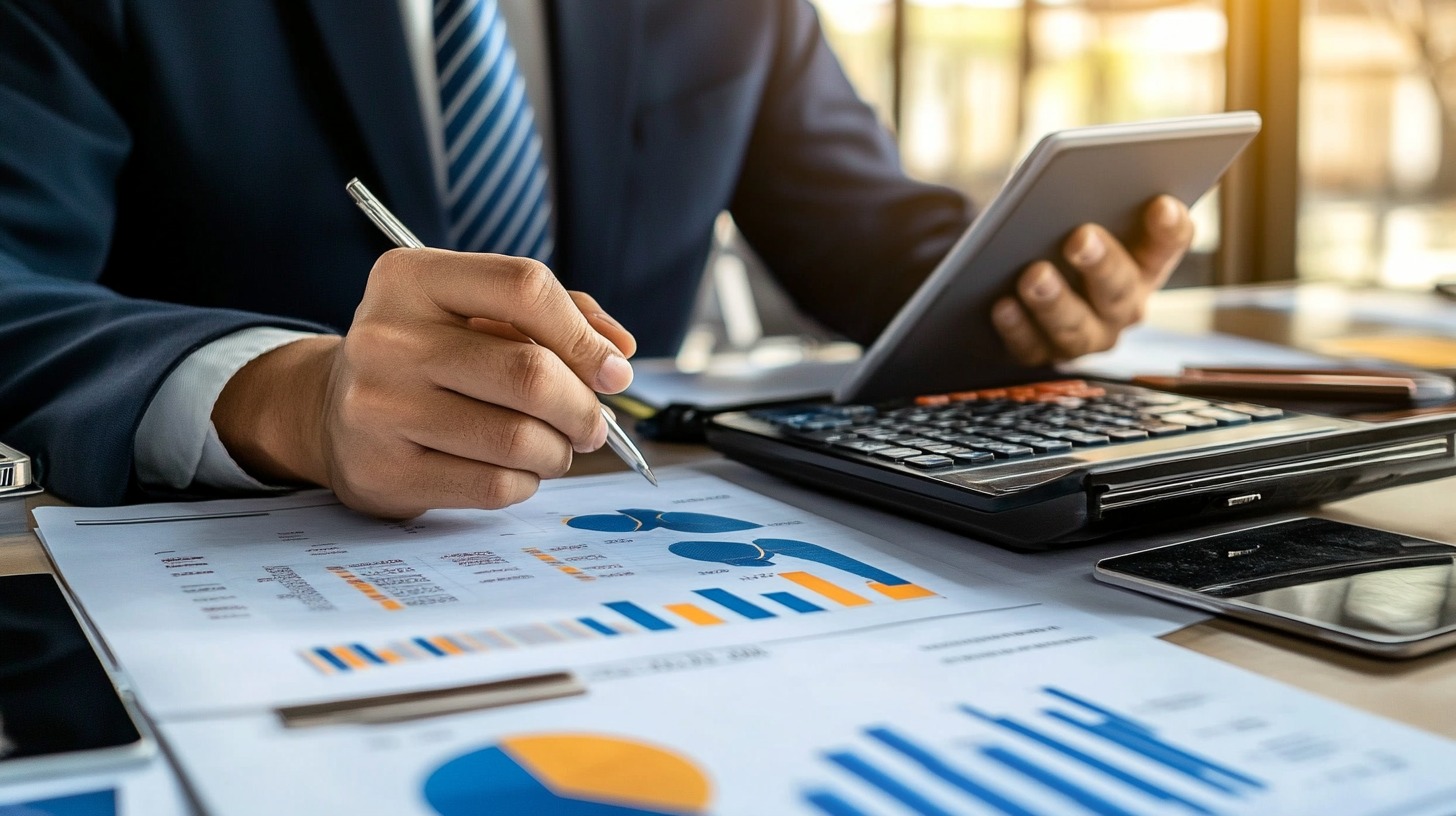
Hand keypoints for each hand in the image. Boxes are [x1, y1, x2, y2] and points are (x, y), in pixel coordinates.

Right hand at [212, 248, 635, 516]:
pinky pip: (492, 485)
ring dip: (558, 452)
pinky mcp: (383, 473)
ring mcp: (377, 408)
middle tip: (593, 424)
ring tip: (554, 447)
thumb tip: (618, 354)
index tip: (614, 370)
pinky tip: (515, 470)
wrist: (333, 412)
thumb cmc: (429, 355)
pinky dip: (525, 482)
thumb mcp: (477, 311)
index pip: (524, 287)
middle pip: (529, 374)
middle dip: (583, 408)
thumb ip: (557, 315)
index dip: (584, 334)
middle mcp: (386, 337)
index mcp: (412, 278)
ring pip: (517, 439)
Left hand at [991, 195, 1192, 364]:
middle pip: (1120, 289)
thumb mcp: (1067, 205)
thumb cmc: (1051, 228)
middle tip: (1080, 237)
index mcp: (1143, 262)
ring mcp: (1086, 336)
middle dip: (1102, 263)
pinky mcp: (1042, 354)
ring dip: (1055, 301)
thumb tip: (1057, 177)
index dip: (1169, 226)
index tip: (1160, 203)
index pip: (1169, 243)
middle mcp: (1123, 306)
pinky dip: (1016, 327)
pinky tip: (1002, 305)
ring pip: (1076, 327)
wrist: (1008, 276)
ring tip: (1034, 275)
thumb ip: (1075, 191)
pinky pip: (1030, 347)